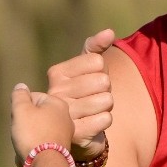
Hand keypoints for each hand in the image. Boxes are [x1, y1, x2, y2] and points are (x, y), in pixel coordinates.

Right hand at [9, 84, 74, 161]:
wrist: (45, 164)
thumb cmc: (32, 133)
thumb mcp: (21, 110)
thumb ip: (19, 96)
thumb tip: (21, 86)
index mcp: (58, 103)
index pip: (32, 97)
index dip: (21, 108)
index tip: (20, 119)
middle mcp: (66, 116)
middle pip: (36, 114)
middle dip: (25, 123)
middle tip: (22, 132)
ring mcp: (66, 133)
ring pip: (38, 129)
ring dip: (29, 135)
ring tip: (26, 144)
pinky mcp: (62, 148)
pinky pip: (44, 142)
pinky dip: (36, 145)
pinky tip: (32, 152)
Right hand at [45, 29, 116, 159]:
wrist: (76, 129)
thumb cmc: (83, 93)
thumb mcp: (86, 68)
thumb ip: (96, 47)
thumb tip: (109, 32)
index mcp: (57, 73)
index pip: (97, 61)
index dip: (101, 71)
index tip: (89, 81)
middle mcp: (57, 92)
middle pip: (104, 80)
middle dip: (105, 89)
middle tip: (93, 97)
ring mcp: (65, 114)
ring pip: (107, 100)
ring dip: (106, 106)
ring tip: (93, 110)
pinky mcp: (76, 133)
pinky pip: (106, 119)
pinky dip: (105, 120)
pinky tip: (94, 122)